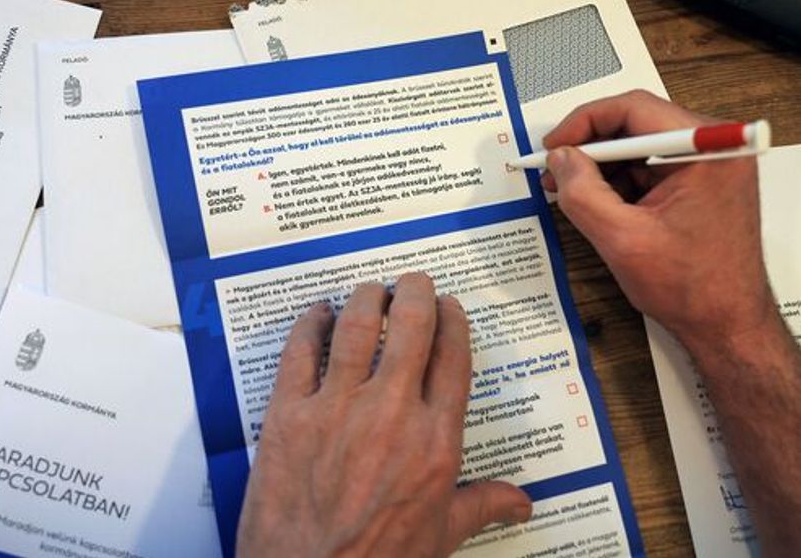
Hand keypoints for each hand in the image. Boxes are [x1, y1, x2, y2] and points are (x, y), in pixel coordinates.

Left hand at [237, 273, 531, 557]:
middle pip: (412, 328)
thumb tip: (523, 502)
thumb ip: (482, 506)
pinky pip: (300, 352)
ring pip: (358, 327)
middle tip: (413, 281)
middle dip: (416, 293)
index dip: (453, 321)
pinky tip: (317, 313)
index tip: (450, 306)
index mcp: (435, 440)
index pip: (454, 358)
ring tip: (371, 290)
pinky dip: (310, 324)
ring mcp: (337, 409)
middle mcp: (391, 413)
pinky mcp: (289, 414)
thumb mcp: (440, 536)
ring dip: (367, 298)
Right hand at [541, 90, 774, 360]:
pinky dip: (617, 182)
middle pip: (635, 124)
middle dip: (589, 148)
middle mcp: (713, 149)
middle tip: (554, 170)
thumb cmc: (691, 288)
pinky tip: (595, 203)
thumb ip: (582, 192)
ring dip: (600, 167)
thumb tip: (559, 159)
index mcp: (706, 152)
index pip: (633, 109)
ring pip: (638, 147)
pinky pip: (648, 168)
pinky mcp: (698, 184)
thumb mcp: (621, 239)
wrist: (725, 324)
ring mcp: (707, 166)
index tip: (553, 146)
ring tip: (568, 191)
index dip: (583, 124)